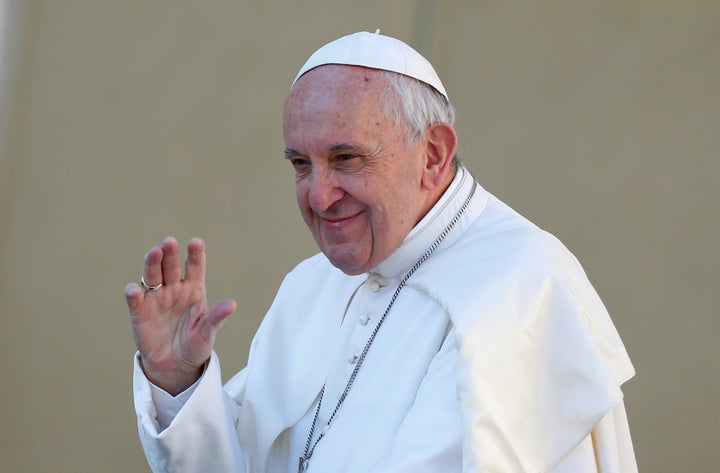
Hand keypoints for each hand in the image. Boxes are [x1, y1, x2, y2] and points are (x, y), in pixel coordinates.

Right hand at [125, 236, 236, 394]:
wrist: (174, 365)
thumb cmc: (195, 345)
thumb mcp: (207, 333)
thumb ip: (216, 318)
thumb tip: (232, 304)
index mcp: (194, 290)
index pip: (195, 268)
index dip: (195, 254)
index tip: (196, 242)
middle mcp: (174, 289)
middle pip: (171, 266)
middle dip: (170, 254)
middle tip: (169, 242)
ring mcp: (156, 299)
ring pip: (152, 276)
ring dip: (152, 264)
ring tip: (154, 253)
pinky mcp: (140, 312)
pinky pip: (136, 300)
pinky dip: (134, 293)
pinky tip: (134, 289)